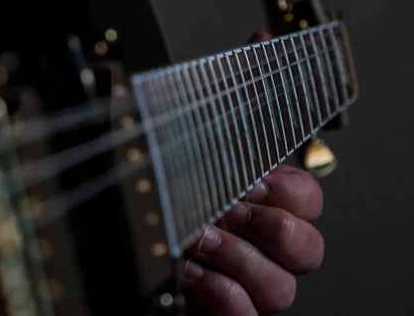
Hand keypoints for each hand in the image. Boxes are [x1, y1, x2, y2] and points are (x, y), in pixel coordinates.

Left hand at [182, 165, 324, 314]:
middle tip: (231, 212)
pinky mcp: (236, 314)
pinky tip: (191, 271)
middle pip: (309, 249)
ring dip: (238, 257)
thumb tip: (225, 159)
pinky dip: (219, 291)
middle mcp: (274, 258)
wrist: (150, 264)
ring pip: (281, 287)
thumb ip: (217, 175)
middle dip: (273, 227)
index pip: (308, 201)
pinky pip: (245, 313)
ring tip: (202, 240)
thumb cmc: (173, 222)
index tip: (253, 184)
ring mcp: (258, 292)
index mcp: (271, 218)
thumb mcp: (193, 187)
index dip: (288, 192)